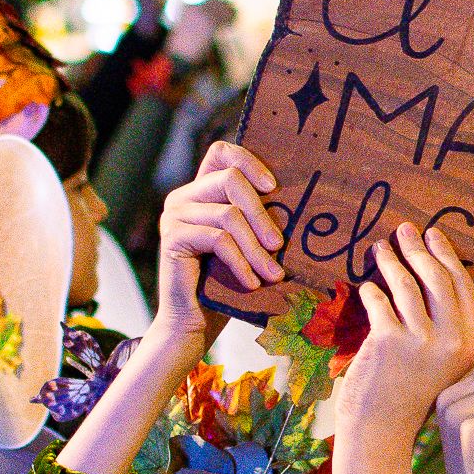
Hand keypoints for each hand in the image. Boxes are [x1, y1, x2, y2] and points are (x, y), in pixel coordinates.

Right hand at [150, 142, 284, 344]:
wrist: (193, 321)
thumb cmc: (227, 282)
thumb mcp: (246, 243)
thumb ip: (257, 218)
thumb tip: (301, 202)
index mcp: (201, 190)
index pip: (221, 152)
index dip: (249, 160)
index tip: (273, 188)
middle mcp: (182, 196)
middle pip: (230, 179)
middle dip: (262, 214)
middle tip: (280, 246)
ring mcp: (174, 215)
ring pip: (228, 215)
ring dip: (256, 248)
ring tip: (274, 274)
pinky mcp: (172, 238)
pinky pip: (217, 240)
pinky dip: (241, 262)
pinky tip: (252, 282)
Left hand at [334, 225, 473, 472]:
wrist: (381, 432)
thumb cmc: (409, 396)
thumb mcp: (443, 365)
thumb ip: (447, 329)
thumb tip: (433, 276)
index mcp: (469, 344)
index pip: (463, 287)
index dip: (448, 256)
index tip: (435, 236)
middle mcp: (451, 341)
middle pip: (436, 278)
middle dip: (419, 247)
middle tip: (405, 229)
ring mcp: (420, 340)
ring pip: (405, 283)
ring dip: (390, 259)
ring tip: (380, 247)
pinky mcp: (388, 341)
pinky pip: (378, 300)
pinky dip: (370, 290)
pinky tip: (367, 286)